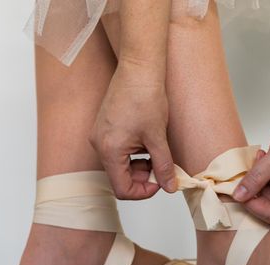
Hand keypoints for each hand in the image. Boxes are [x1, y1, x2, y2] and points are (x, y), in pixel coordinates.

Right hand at [89, 62, 175, 199]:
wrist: (138, 69)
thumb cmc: (145, 97)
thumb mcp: (158, 137)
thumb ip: (163, 166)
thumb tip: (169, 186)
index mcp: (109, 150)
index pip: (122, 189)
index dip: (144, 191)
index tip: (161, 182)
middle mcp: (99, 145)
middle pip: (120, 178)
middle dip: (143, 177)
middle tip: (162, 166)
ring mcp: (100, 136)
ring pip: (120, 165)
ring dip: (140, 165)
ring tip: (156, 149)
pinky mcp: (104, 129)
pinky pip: (117, 152)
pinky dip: (134, 153)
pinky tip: (147, 141)